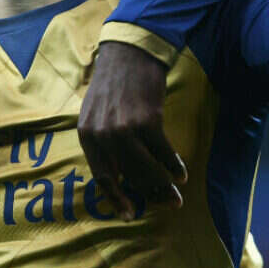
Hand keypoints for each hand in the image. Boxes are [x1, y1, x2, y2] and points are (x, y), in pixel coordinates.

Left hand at [78, 41, 187, 219]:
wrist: (129, 52)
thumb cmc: (115, 83)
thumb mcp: (96, 112)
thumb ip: (102, 141)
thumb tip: (119, 175)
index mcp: (87, 134)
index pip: (102, 176)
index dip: (115, 199)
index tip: (128, 215)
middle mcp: (103, 135)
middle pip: (129, 177)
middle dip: (149, 194)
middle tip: (166, 204)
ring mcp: (125, 128)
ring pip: (146, 169)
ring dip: (164, 185)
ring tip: (176, 193)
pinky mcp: (147, 120)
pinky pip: (163, 152)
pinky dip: (174, 165)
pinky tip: (181, 172)